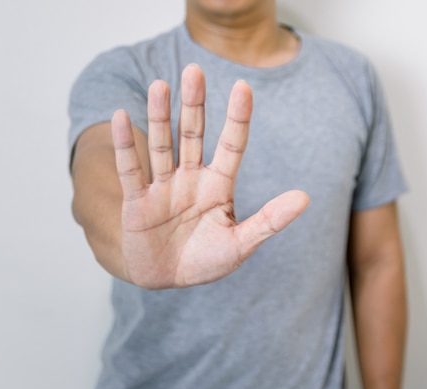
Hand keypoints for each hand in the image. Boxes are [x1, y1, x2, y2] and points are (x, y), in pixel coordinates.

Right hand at [111, 64, 308, 288]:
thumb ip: (270, 220)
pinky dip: (126, 145)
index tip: (243, 87)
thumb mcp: (241, 244)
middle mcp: (190, 179)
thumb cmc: (206, 261)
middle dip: (193, 104)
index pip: (231, 145)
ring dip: (159, 116)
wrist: (166, 280)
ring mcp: (163, 187)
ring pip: (162, 145)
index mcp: (218, 186)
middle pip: (192, 134)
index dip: (237, 118)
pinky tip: (121, 116)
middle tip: (193, 70)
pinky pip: (131, 169)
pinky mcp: (137, 202)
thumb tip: (306, 197)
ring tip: (160, 85)